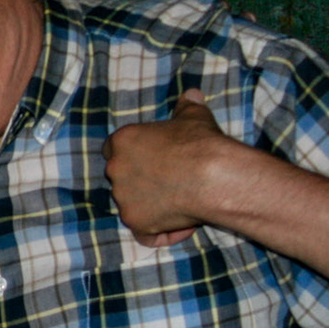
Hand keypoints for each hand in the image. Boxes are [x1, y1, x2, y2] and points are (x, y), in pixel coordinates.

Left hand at [103, 88, 234, 246]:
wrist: (213, 175)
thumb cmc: (202, 143)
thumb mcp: (194, 116)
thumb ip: (187, 106)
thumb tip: (192, 94)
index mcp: (122, 142)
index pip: (114, 150)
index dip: (135, 156)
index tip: (155, 160)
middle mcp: (115, 170)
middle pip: (123, 179)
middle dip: (144, 182)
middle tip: (174, 183)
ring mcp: (123, 198)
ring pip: (134, 206)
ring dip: (155, 207)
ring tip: (186, 203)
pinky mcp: (136, 222)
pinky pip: (146, 233)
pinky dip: (162, 233)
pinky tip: (185, 226)